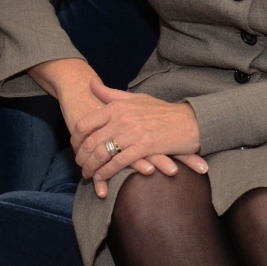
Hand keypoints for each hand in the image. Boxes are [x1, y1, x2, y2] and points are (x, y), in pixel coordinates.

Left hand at [29, 59, 200, 198]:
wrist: (191, 121)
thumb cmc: (163, 110)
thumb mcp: (135, 98)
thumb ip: (111, 94)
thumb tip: (90, 85)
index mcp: (117, 106)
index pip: (85, 123)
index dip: (76, 138)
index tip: (75, 148)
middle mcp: (121, 119)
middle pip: (91, 141)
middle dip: (82, 157)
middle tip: (80, 166)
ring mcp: (132, 133)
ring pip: (102, 153)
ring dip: (91, 168)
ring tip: (88, 175)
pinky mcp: (144, 147)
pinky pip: (119, 163)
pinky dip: (107, 173)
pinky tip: (102, 180)